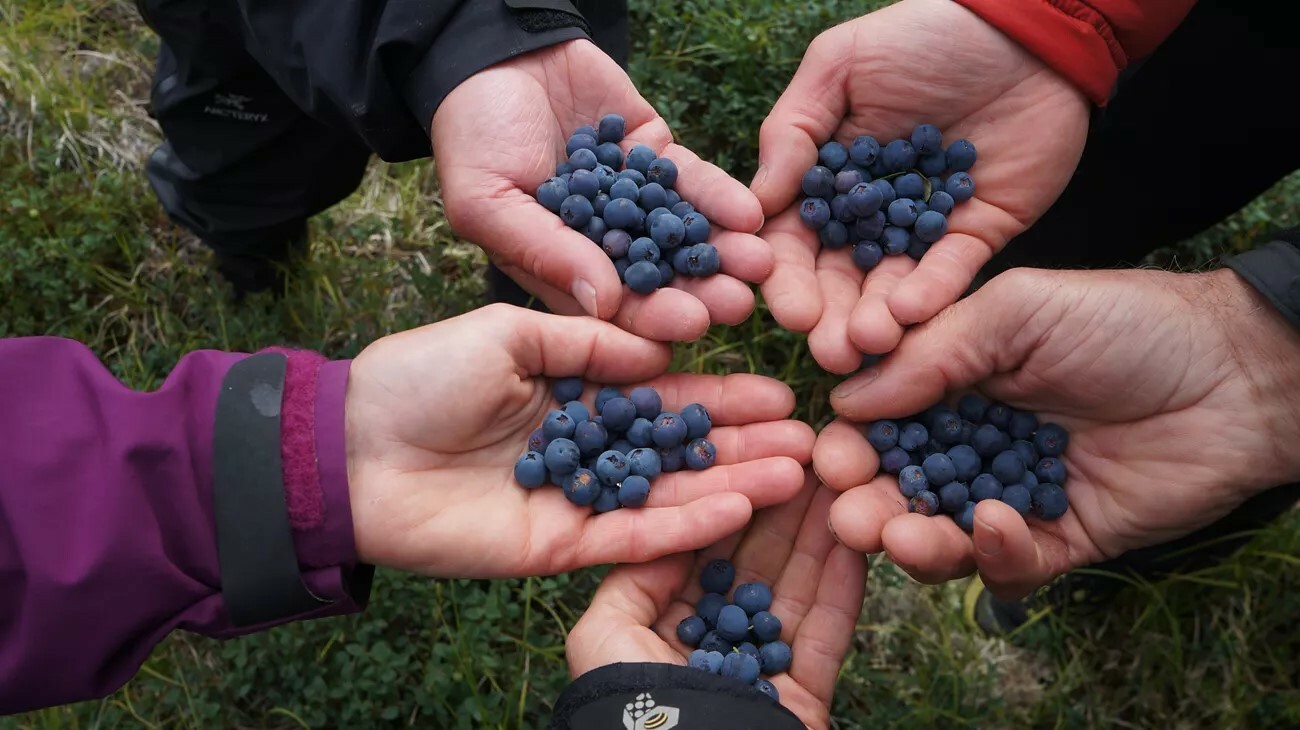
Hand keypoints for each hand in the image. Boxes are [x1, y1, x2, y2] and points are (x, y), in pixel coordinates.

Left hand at [342, 303, 813, 578]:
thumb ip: (586, 341)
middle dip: (744, 443)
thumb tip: (660, 348)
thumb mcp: (507, 331)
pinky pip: (633, 537)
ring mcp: (577, 500)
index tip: (778, 387)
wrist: (352, 448)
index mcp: (574, 391)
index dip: (720, 392)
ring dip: (734, 485)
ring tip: (799, 471)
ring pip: (669, 495)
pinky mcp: (560, 546)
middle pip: (680, 448)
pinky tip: (740, 507)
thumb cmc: (421, 376)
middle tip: (811, 438)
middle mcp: (586, 447)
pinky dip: (686, 525)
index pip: (664, 393)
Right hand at [432, 39, 771, 342]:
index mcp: (559, 267)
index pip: (611, 305)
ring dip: (721, 251)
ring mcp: (633, 200)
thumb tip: (604, 305)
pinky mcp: (656, 156)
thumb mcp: (488, 199)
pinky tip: (749, 215)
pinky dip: (720, 197)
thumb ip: (545, 250)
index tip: (688, 328)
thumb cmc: (472, 133)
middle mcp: (602, 242)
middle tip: (739, 306)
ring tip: (759, 265)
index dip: (649, 318)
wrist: (494, 53)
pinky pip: (693, 182)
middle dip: (699, 291)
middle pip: (659, 276)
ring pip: (684, 233)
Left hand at [566, 471, 866, 728]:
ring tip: (842, 480)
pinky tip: (858, 539)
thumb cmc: (633, 718)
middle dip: (780, 504)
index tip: (755, 451)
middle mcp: (708, 641)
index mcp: (656, 625)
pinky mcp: (802, 694)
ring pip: (794, 587)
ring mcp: (758, 667)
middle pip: (750, 559)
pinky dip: (843, 586)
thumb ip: (631, 577)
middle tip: (811, 453)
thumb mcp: (602, 639)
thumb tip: (673, 532)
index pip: (696, 546)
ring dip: (818, 533)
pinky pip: (827, 632)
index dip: (726, 496)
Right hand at [751, 0, 1089, 372]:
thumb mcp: (840, 66)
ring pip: (891, 288)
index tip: (785, 309)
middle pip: (841, 278)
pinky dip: (930, 294)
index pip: (796, 240)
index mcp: (827, 180)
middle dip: (830, 317)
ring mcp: (923, 230)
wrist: (1025, 28)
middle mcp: (869, 216)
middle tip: (826, 351)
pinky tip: (908, 314)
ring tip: (866, 345)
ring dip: (875, 320)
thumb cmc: (923, 35)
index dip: (786, 277)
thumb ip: (792, 131)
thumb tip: (756, 205)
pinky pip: (951, 272)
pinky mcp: (976, 234)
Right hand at [813, 268, 1299, 598]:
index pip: (881, 422)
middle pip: (898, 487)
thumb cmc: (1124, 322)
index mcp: (952, 384)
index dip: (849, 443)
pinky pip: (1012, 565)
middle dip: (865, 504)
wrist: (1237, 373)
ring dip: (913, 541)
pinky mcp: (1060, 540)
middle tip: (849, 515)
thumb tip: (847, 400)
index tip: (825, 457)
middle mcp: (972, 443)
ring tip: (901, 535)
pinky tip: (996, 524)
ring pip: (942, 536)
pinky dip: (995, 554)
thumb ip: (934, 352)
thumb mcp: (1017, 310)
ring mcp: (1013, 494)